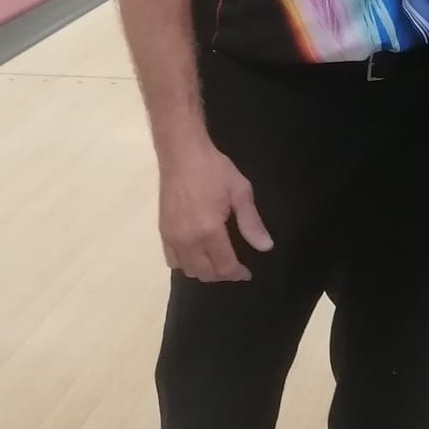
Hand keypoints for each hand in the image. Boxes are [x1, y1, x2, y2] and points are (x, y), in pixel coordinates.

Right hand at [159, 139, 272, 281]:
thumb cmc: (213, 169)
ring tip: (217, 262)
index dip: (238, 273)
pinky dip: (185, 264)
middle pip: (205, 273)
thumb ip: (251, 222)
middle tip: (235, 267)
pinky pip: (171, 260)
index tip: (247, 272)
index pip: (224, 266)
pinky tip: (196, 255)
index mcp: (208, 231)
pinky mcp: (163, 231)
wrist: (181, 153)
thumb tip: (265, 247)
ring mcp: (172, 237)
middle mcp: (188, 239)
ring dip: (204, 271)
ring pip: (188, 270)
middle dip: (222, 275)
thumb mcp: (240, 191)